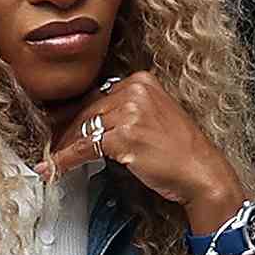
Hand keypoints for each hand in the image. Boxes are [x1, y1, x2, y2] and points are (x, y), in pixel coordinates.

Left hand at [41, 72, 245, 229]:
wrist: (202, 173)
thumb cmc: (182, 152)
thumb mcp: (156, 118)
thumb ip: (128, 111)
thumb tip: (91, 123)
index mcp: (142, 81)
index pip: (98, 96)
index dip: (77, 115)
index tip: (62, 126)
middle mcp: (134, 91)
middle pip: (88, 111)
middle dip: (68, 132)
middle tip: (54, 146)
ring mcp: (129, 113)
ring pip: (83, 130)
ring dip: (64, 148)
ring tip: (52, 160)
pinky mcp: (122, 137)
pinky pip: (83, 148)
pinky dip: (66, 160)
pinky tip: (55, 168)